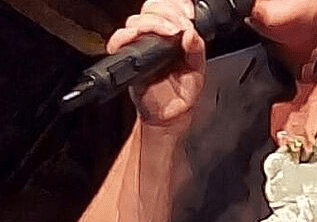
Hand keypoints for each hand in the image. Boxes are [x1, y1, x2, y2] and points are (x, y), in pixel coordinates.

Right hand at [107, 0, 205, 127]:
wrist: (168, 115)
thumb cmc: (181, 93)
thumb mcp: (198, 70)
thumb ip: (197, 50)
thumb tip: (191, 34)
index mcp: (171, 35)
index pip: (168, 7)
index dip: (176, 5)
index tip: (188, 13)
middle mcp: (154, 37)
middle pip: (150, 8)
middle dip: (166, 12)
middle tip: (178, 27)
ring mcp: (139, 46)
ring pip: (135, 20)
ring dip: (153, 23)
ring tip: (170, 33)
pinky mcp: (126, 58)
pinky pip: (119, 41)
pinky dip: (128, 37)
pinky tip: (143, 41)